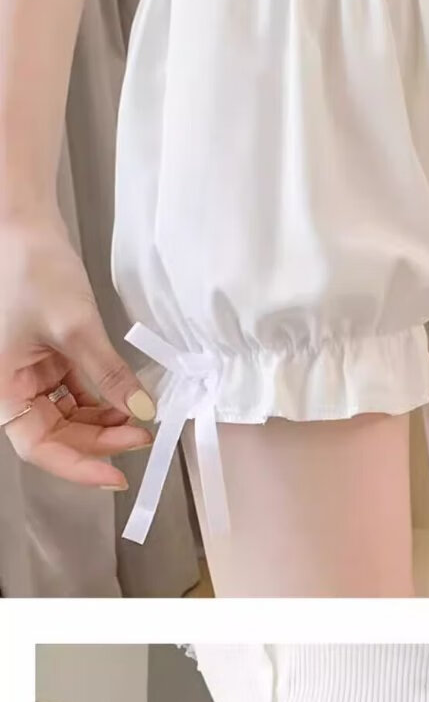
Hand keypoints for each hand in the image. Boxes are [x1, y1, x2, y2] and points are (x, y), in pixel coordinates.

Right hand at [0, 213, 154, 488]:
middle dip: (98, 439)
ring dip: (102, 420)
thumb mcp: (76, 326)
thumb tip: (142, 410)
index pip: (39, 446)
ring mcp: (28, 372)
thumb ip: (109, 373)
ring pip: (66, 415)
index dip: (79, 464)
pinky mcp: (45, 356)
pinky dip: (99, 397)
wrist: (24, 225)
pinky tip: (126, 397)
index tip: (117, 475)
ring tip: (138, 418)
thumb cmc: (32, 269)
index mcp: (1, 388)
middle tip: (140, 437)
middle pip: (55, 434)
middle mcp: (10, 386)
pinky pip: (72, 390)